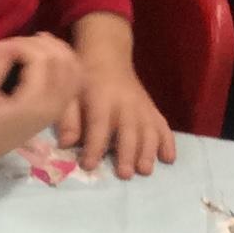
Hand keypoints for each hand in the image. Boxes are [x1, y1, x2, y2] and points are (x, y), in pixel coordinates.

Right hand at [0, 35, 83, 173]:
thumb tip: (8, 44)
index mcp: (34, 105)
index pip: (42, 60)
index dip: (22, 44)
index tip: (0, 47)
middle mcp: (53, 106)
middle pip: (61, 59)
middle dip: (38, 44)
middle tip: (12, 45)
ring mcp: (59, 108)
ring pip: (72, 65)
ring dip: (53, 48)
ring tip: (28, 45)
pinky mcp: (58, 107)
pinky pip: (74, 77)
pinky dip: (64, 60)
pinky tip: (44, 56)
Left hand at [58, 63, 175, 180]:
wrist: (107, 57)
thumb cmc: (84, 80)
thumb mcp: (70, 93)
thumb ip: (68, 119)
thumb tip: (65, 144)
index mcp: (101, 99)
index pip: (98, 125)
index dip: (94, 145)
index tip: (89, 165)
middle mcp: (125, 104)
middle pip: (128, 130)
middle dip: (126, 153)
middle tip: (125, 174)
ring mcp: (142, 107)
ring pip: (149, 130)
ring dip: (148, 151)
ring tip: (145, 171)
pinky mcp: (152, 109)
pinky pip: (163, 126)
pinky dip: (168, 142)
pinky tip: (169, 159)